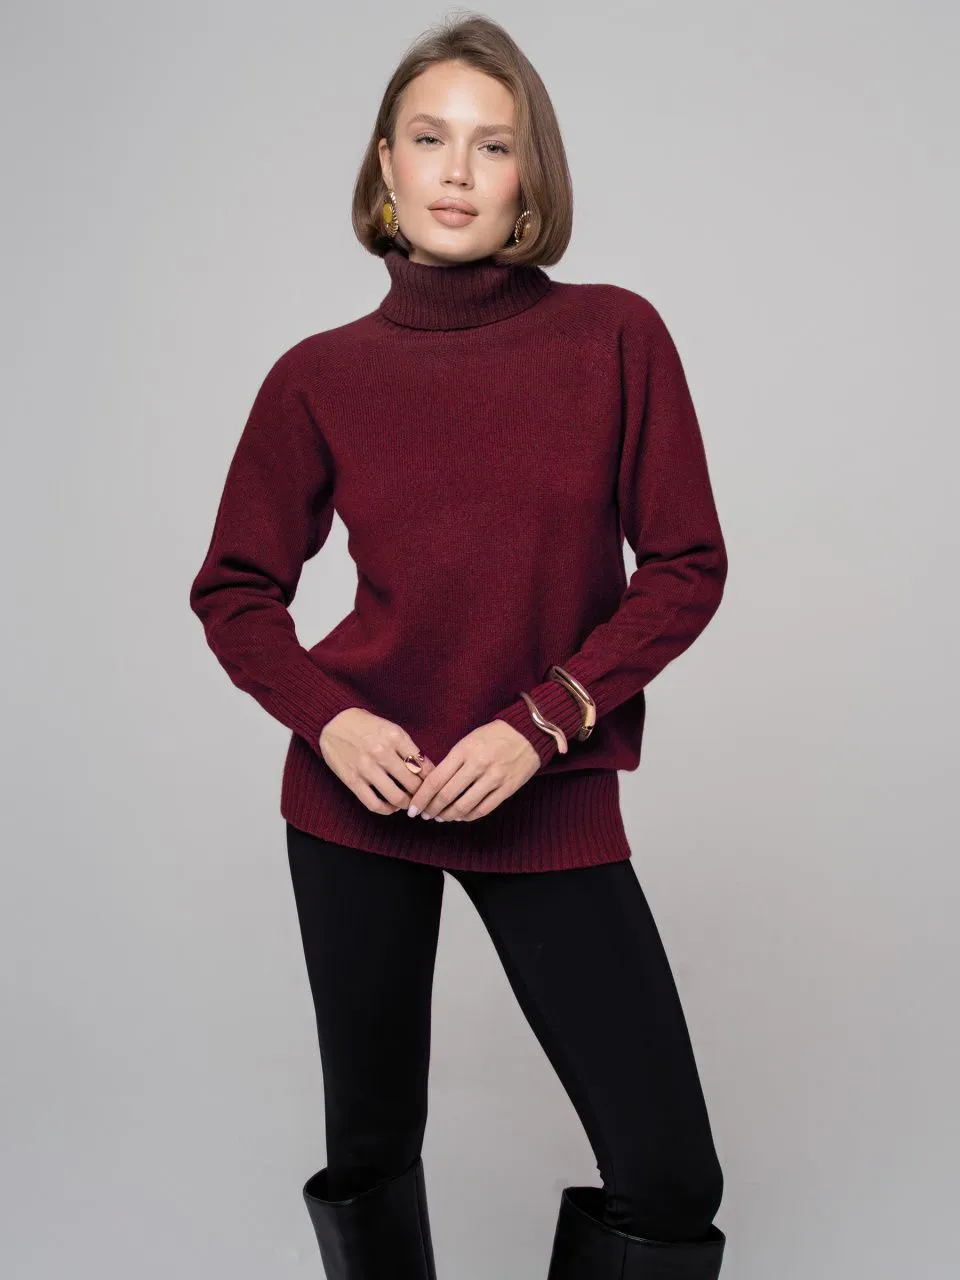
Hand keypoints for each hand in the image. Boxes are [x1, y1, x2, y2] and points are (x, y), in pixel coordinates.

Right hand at [319, 708, 435, 814]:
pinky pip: (374, 804)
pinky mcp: (352, 780)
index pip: (423, 766)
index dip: (433, 780)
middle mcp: (381, 752)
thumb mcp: (392, 729)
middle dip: (422, 795)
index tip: (434, 786)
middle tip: (425, 798)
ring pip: (396, 797)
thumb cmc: (366, 726)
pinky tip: (392, 806)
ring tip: (410, 803)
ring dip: (407, 804)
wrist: (333, 722)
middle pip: (413, 784)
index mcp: (395, 736)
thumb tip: (428, 771)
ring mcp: (366, 767)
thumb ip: (409, 748)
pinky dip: (387, 810)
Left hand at [406, 719, 539, 821]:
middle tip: (424, 814)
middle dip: (431, 809)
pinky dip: (468, 816)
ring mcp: (494, 778)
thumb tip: (433, 785)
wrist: (528, 732)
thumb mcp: (468, 740)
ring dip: (448, 816)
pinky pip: (483, 809)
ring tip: (441, 817)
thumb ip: (452, 761)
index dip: (421, 798)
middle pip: (447, 796)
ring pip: (464, 806)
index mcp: (464, 750)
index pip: (436, 780)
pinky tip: (461, 816)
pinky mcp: (507, 788)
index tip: (413, 808)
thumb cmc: (494, 735)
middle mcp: (478, 765)